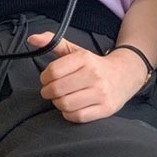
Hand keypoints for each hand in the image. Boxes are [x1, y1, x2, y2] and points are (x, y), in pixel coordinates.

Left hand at [27, 31, 148, 122]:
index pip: (52, 72)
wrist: (125, 75)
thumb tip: (32, 39)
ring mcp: (101, 93)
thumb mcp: (75, 51)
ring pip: (65, 104)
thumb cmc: (94, 65)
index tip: (47, 79)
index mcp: (85, 59)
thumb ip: (53, 43)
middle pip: (57, 90)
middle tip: (52, 91)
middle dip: (49, 92)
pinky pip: (77, 117)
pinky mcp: (105, 109)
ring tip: (62, 98)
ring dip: (58, 103)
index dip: (44, 78)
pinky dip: (69, 114)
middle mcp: (94, 75)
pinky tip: (72, 107)